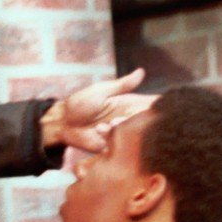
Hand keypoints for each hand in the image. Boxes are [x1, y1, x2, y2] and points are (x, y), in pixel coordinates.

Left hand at [41, 68, 156, 152]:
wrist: (62, 122)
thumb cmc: (80, 103)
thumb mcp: (101, 92)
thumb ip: (122, 86)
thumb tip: (141, 72)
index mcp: (129, 106)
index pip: (151, 108)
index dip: (159, 109)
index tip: (157, 108)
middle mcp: (128, 122)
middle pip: (147, 126)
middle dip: (139, 123)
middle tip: (120, 119)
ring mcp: (121, 136)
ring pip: (135, 138)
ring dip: (121, 131)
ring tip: (103, 125)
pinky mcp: (112, 148)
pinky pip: (121, 149)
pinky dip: (113, 142)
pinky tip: (100, 133)